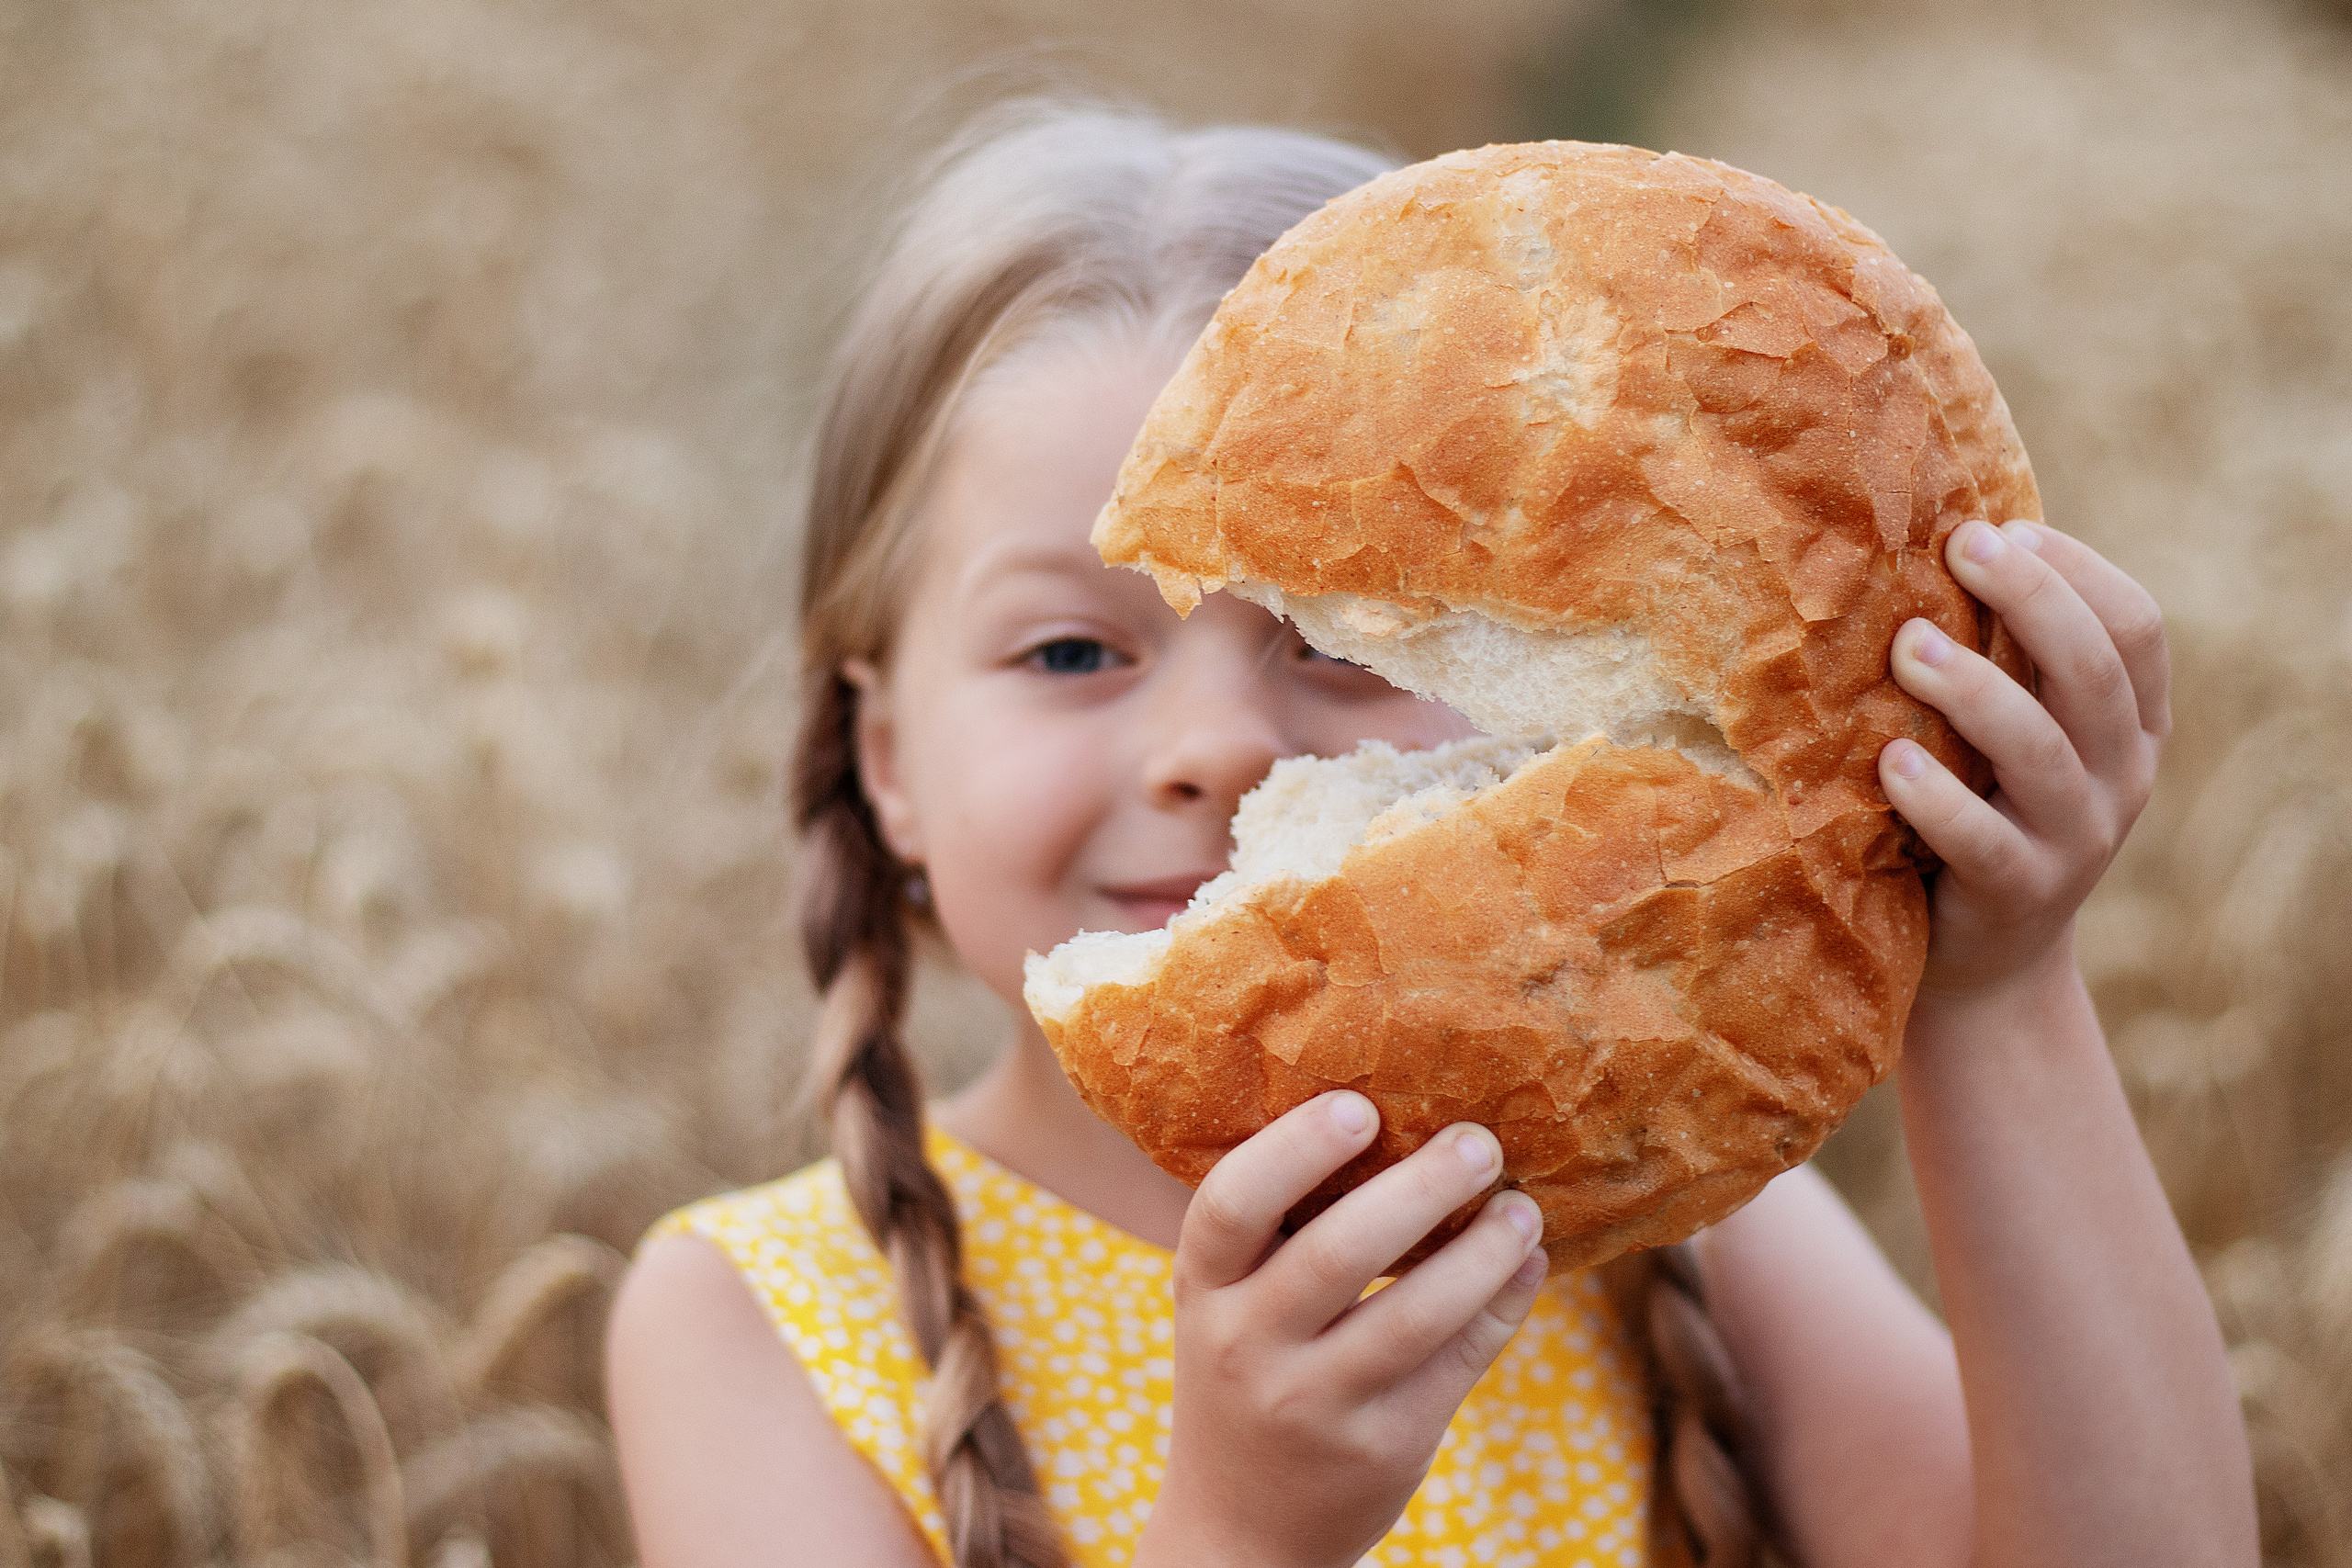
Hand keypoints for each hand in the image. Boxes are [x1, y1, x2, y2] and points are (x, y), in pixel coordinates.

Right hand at [1134, 1093, 1549, 1567]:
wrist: (1239, 1530)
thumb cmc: (1244, 1374)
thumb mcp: (1226, 1306)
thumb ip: (1276, 1233)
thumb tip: (1394, 1117)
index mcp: (1202, 1291)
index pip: (1230, 1206)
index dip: (1294, 1149)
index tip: (1360, 1106)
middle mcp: (1247, 1348)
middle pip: (1338, 1251)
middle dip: (1423, 1186)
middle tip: (1480, 1141)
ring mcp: (1316, 1404)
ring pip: (1417, 1313)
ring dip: (1485, 1249)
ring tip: (1523, 1206)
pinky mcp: (1384, 1447)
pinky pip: (1459, 1363)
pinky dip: (1504, 1304)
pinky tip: (1527, 1265)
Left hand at [1879, 519, 2170, 999]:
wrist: (1986, 960)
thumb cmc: (1985, 810)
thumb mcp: (2017, 738)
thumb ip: (2007, 663)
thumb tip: (1932, 542)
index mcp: (2132, 724)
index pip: (2136, 628)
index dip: (2077, 571)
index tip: (2004, 528)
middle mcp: (2122, 776)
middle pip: (2095, 672)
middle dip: (2031, 601)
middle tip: (1959, 550)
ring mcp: (2078, 840)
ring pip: (2042, 752)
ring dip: (1974, 689)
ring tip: (1908, 647)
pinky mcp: (2019, 894)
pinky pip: (1984, 840)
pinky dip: (1936, 798)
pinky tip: (1889, 761)